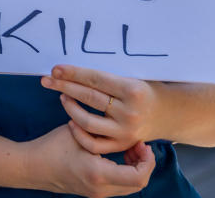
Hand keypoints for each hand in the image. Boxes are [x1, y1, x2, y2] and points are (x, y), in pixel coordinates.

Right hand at [25, 124, 154, 197]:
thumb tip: (124, 123)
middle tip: (139, 144)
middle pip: (139, 184)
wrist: (31, 166)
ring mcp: (97, 194)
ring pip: (130, 186)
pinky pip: (119, 186)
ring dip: (135, 168)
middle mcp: (100, 189)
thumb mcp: (79, 133)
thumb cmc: (52, 146)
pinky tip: (117, 154)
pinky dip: (125, 172)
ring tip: (128, 147)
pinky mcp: (94, 192)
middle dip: (144, 164)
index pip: (138, 176)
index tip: (142, 142)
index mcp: (98, 174)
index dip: (147, 160)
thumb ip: (102, 131)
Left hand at [41, 65, 160, 154]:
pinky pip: (93, 143)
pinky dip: (79, 133)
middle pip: (89, 98)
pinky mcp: (122, 145)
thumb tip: (72, 69)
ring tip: (62, 96)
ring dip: (70, 108)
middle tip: (47, 80)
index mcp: (133, 90)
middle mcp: (129, 112)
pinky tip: (70, 121)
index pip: (95, 79)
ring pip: (87, 121)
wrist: (167, 113)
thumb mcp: (133, 77)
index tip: (56, 69)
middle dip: (65, 86)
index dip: (74, 73)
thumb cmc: (145, 90)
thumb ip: (107, 77)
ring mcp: (125, 131)